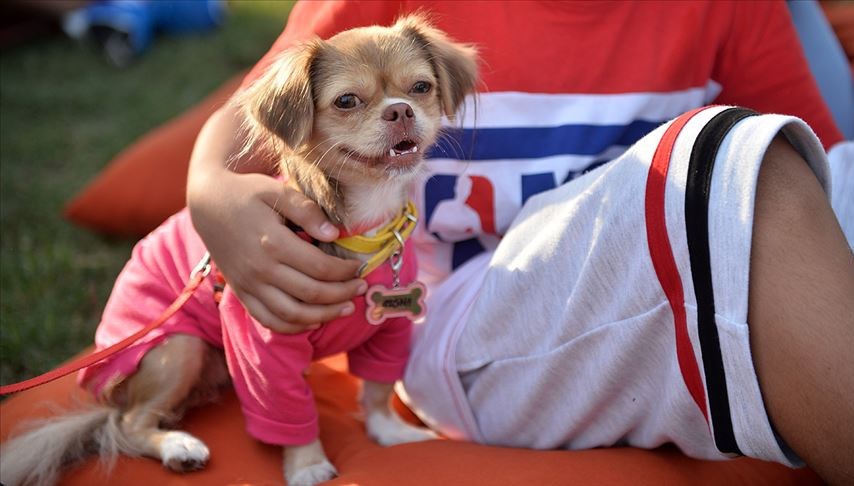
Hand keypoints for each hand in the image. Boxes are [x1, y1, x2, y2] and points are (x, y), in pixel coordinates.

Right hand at [188, 170, 364, 332]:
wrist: (208, 204)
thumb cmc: (247, 193)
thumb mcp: (277, 191)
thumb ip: (307, 210)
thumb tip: (334, 234)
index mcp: (272, 242)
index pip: (320, 267)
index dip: (345, 271)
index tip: (359, 267)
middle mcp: (260, 269)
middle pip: (311, 293)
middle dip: (343, 294)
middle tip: (361, 288)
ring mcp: (249, 285)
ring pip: (293, 314)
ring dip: (325, 315)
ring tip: (347, 307)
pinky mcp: (242, 293)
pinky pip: (269, 320)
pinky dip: (294, 326)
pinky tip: (314, 320)